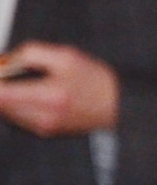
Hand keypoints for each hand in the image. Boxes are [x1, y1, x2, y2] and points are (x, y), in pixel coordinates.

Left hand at [0, 41, 120, 135]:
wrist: (118, 104)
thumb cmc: (96, 80)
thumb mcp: (66, 56)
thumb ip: (31, 53)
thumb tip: (6, 59)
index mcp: (49, 96)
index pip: (1, 93)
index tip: (2, 69)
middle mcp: (44, 116)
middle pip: (1, 104)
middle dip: (2, 87)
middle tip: (9, 72)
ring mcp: (44, 126)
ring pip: (7, 111)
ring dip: (8, 96)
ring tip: (25, 83)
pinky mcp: (45, 131)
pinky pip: (18, 117)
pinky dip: (17, 105)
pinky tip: (32, 95)